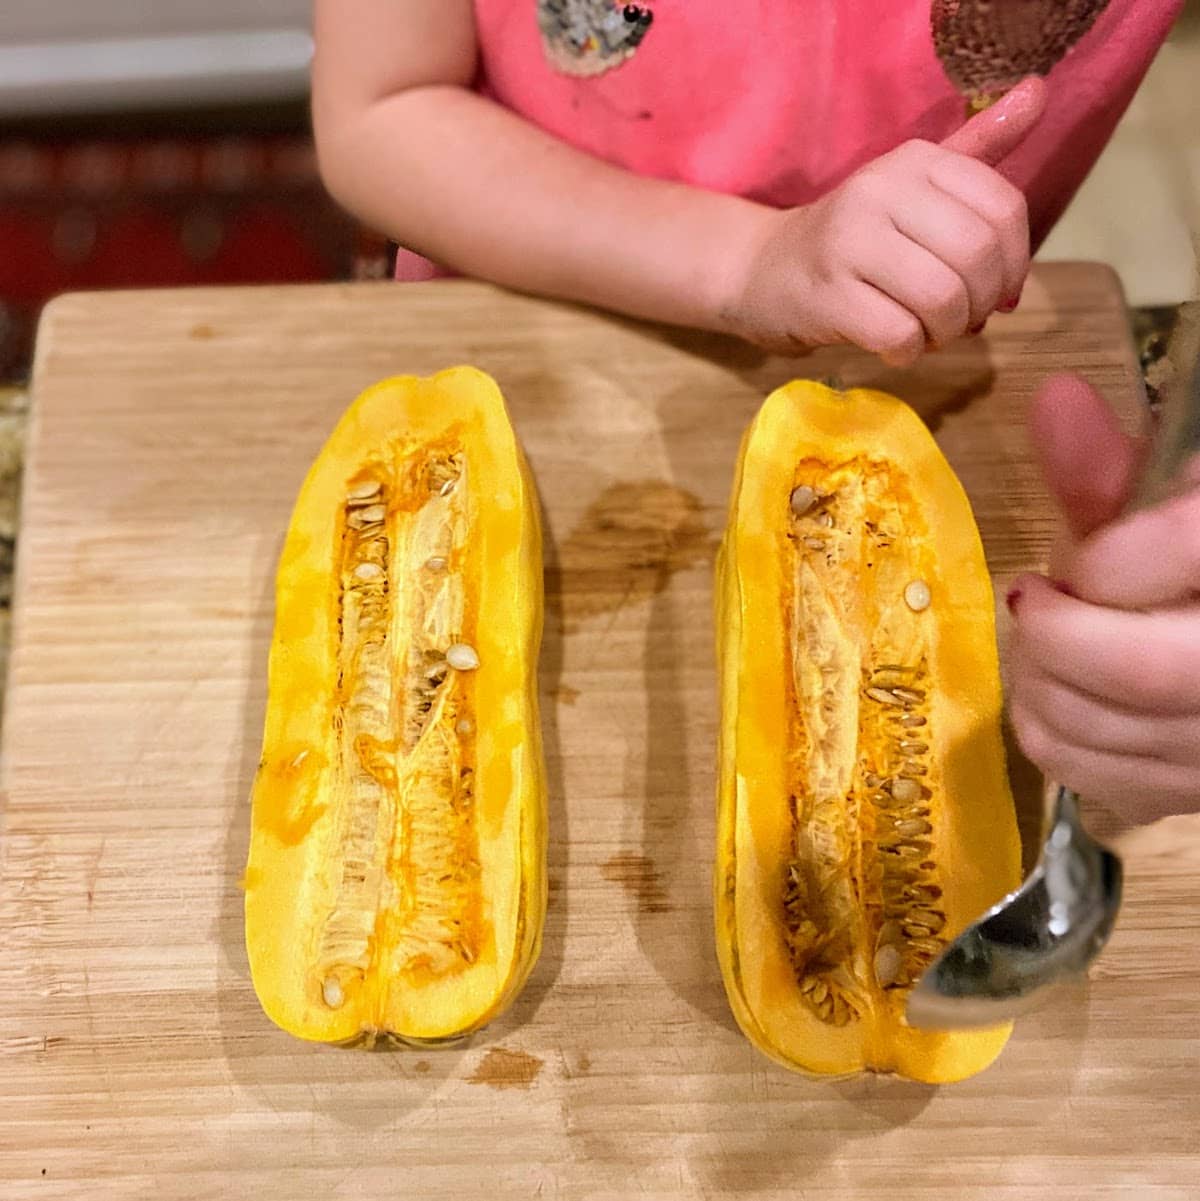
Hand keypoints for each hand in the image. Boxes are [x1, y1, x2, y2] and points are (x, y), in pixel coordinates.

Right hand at [722, 77, 1045, 363]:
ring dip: (946, 332)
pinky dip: (909, 352)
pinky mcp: (828, 296)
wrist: (765, 271)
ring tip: (928, 333)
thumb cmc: (854, 237)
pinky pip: (899, 335)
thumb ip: (978, 148)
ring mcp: (849, 242)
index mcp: (914, 160)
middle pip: (976, 256)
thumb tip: (1039, 91)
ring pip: (942, 299)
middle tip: (961, 319)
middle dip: (980, 303)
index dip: (1015, 263)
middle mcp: (881, 190)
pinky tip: (895, 346)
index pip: (1003, 209)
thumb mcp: (914, 184)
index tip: (996, 291)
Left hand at [1007, 373, 1199, 823]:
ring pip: (1118, 732)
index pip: (1188, 550)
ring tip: (1040, 644)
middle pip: (1149, 669)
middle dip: (1056, 634)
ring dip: (1041, 682)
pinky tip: (1059, 695)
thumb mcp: (1178, 508)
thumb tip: (1050, 396)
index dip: (1109, 561)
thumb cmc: (1186, 560)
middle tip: (1031, 601)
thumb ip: (1117, 468)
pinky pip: (1108, 782)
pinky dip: (1054, 738)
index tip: (1067, 560)